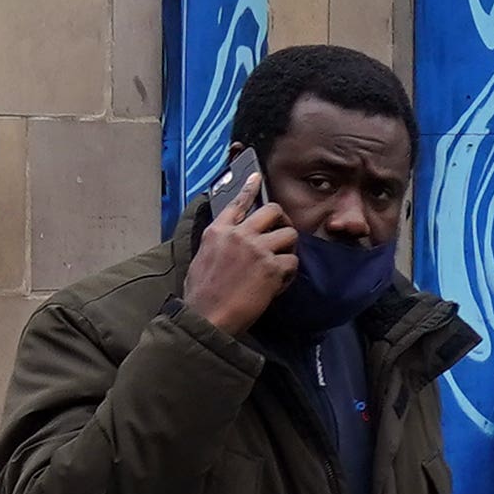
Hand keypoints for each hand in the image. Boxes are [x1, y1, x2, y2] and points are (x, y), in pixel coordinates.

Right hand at [183, 179, 297, 333]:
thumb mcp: (201, 259)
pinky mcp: (272, 267)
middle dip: (282, 219)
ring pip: (289, 234)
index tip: (256, 176)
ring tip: (280, 263)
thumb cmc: (201, 295)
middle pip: (272, 211)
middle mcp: (239, 235)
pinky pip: (293, 261)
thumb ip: (217, 243)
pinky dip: (289, 273)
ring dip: (288, 248)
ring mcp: (257, 249)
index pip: (237, 203)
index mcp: (218, 232)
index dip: (249, 188)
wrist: (207, 317)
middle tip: (282, 232)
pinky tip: (279, 283)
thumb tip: (229, 239)